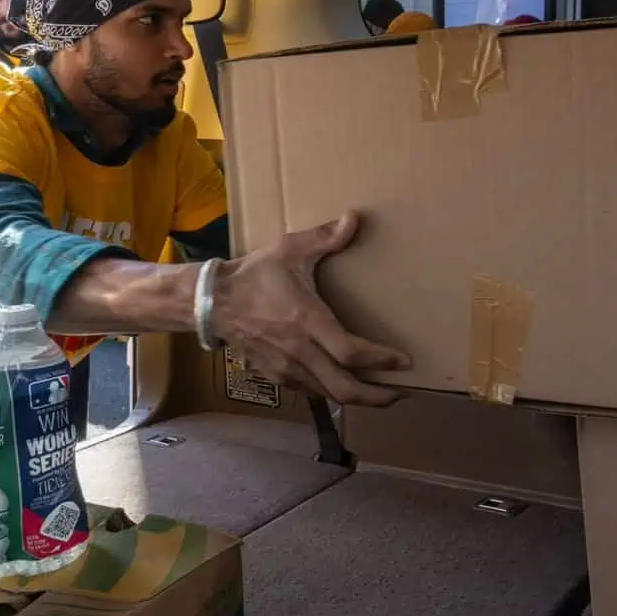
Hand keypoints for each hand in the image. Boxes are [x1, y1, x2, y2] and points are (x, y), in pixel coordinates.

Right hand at [212, 211, 410, 407]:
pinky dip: (331, 392)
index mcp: (306, 321)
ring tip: (378, 394)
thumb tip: (354, 218)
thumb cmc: (254, 275)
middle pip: (343, 388)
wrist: (213, 302)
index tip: (404, 362)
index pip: (350, 351)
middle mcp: (299, 351)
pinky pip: (310, 391)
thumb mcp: (289, 249)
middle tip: (400, 395)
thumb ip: (324, 237)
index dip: (380, 360)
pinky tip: (343, 385)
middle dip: (375, 396)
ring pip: (328, 394)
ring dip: (355, 397)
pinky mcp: (276, 375)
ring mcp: (286, 368)